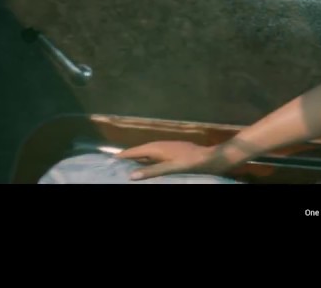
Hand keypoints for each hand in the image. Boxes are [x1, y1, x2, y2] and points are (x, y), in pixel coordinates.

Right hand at [116, 140, 238, 179]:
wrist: (211, 157)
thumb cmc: (191, 162)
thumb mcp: (170, 168)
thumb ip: (152, 171)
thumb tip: (131, 176)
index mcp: (156, 147)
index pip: (134, 151)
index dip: (122, 156)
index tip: (108, 161)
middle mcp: (159, 145)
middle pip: (139, 152)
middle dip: (127, 158)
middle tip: (113, 167)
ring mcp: (166, 148)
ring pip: (147, 154)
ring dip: (136, 160)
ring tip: (125, 168)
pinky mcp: (172, 152)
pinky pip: (155, 156)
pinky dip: (147, 161)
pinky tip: (147, 168)